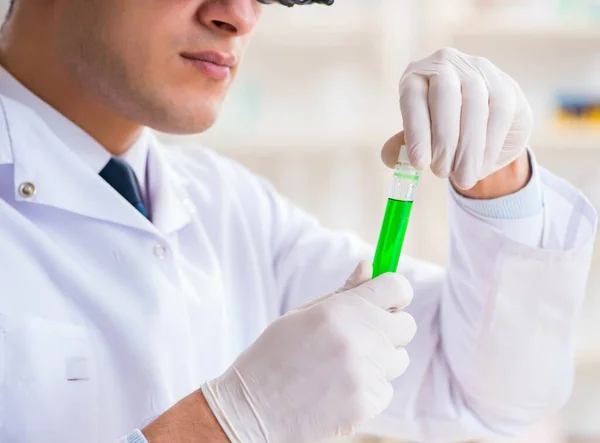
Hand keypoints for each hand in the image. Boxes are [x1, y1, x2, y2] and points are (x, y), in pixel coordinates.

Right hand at [201, 262, 416, 442]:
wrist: (254, 408)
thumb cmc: (276, 354)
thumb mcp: (304, 313)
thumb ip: (344, 292)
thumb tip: (369, 266)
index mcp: (343, 309)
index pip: (397, 287)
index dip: (394, 292)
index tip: (387, 299)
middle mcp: (361, 339)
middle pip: (406, 325)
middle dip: (388, 328)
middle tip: (361, 336)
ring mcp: (367, 373)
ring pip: (398, 359)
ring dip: (380, 360)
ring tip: (343, 366)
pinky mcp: (368, 404)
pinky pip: (386, 389)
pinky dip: (369, 388)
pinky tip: (339, 389)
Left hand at [382, 48, 532, 193]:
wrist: (486, 129)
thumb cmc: (444, 132)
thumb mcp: (421, 137)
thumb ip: (404, 145)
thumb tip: (388, 156)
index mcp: (416, 75)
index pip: (413, 98)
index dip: (415, 132)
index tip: (418, 164)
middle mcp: (446, 64)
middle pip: (445, 97)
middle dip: (443, 140)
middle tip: (441, 173)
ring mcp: (479, 71)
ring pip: (474, 107)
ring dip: (467, 149)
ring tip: (462, 178)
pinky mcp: (506, 86)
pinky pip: (498, 115)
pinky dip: (488, 146)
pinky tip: (480, 168)